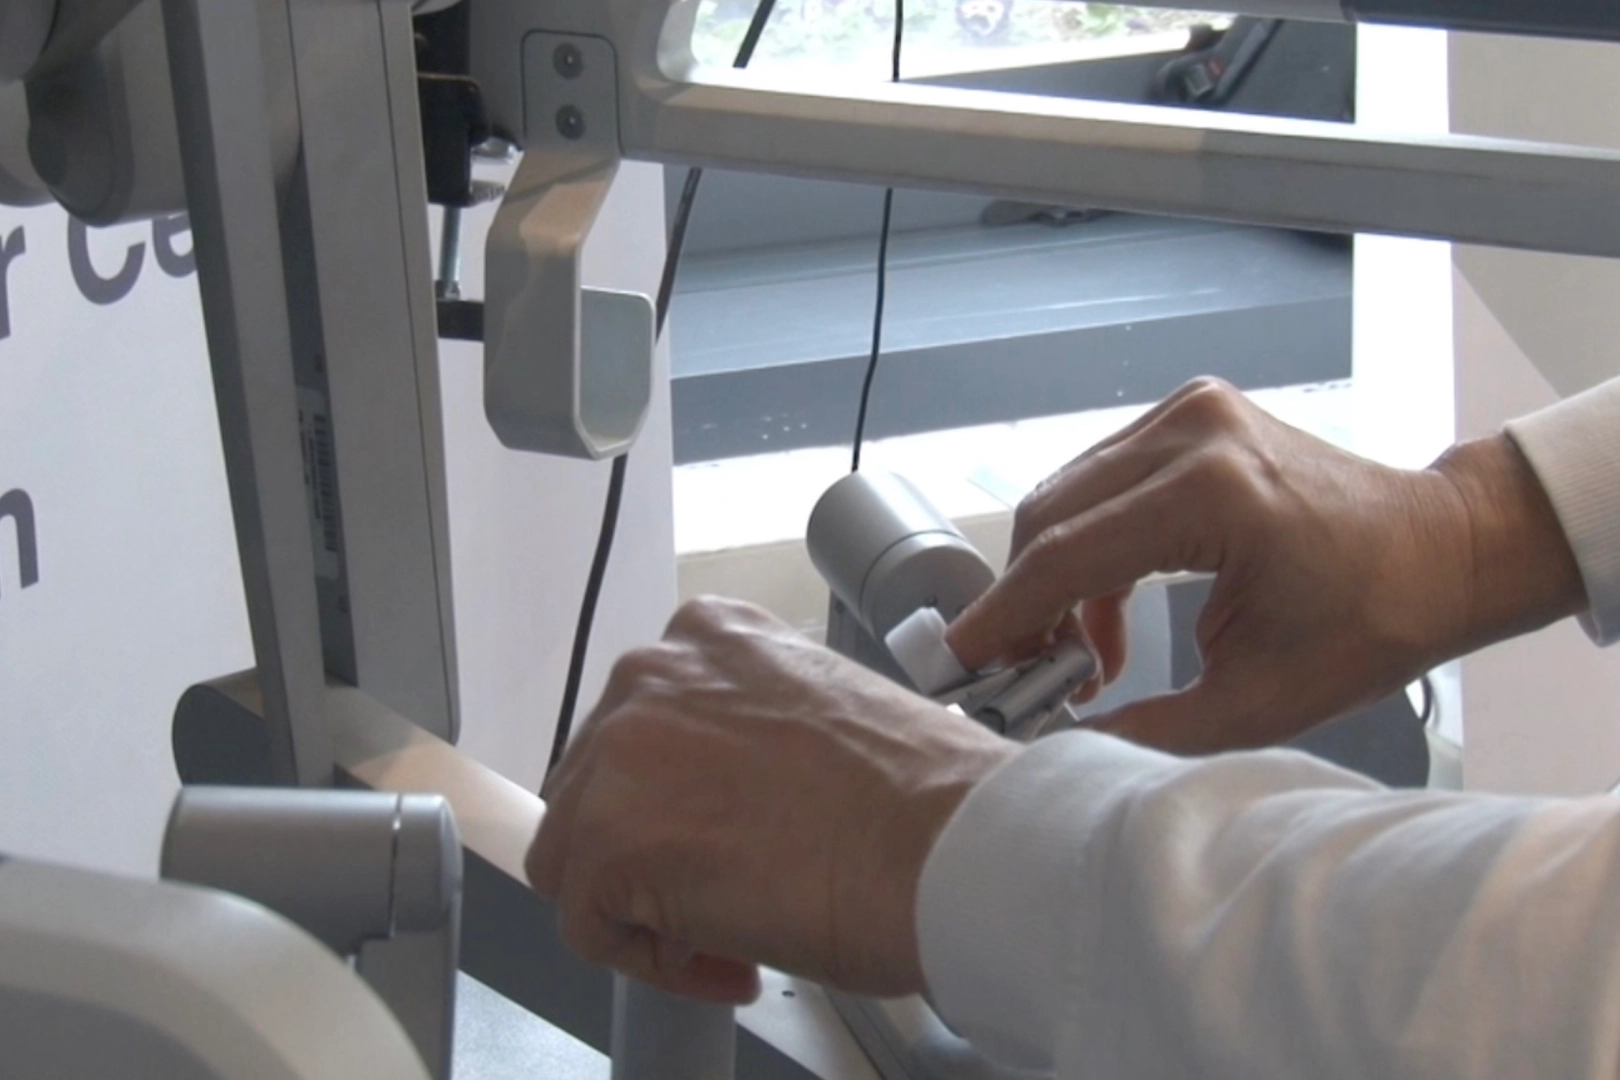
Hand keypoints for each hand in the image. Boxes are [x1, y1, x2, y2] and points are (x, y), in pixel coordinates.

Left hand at [528, 598, 1017, 1003]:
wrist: (952, 843)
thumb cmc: (919, 796)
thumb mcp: (817, 718)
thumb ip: (742, 737)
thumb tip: (717, 802)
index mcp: (707, 635)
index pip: (639, 732)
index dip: (672, 805)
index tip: (717, 843)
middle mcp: (651, 676)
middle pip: (592, 789)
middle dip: (646, 855)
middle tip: (720, 898)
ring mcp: (621, 753)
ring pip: (573, 857)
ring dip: (641, 908)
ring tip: (726, 936)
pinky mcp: (608, 840)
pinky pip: (591, 927)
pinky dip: (650, 963)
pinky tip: (727, 960)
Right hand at [947, 378, 1585, 754]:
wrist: (1445, 550)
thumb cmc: (1376, 619)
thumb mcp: (1259, 701)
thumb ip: (1146, 731)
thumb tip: (1054, 748)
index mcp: (1215, 492)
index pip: (1066, 555)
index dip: (1002, 618)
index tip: (958, 664)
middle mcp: (1193, 432)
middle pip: (1050, 517)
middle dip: (1022, 602)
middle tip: (1018, 675)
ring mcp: (1191, 414)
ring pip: (1067, 496)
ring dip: (1052, 576)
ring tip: (1068, 655)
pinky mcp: (1192, 417)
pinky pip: (1101, 482)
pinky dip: (1087, 548)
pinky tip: (1105, 615)